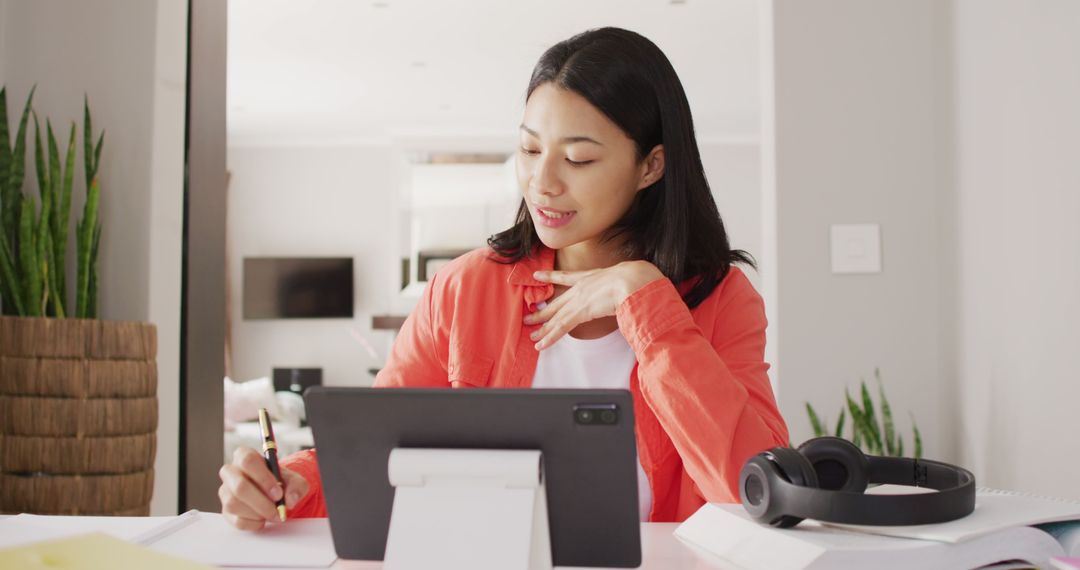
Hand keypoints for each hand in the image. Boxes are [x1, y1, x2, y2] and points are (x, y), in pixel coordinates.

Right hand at [218, 446, 309, 529]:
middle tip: (277, 509)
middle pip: (239, 486)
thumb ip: (297, 486)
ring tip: (272, 513)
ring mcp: (225, 491)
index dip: (263, 478)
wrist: (276, 496)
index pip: (248, 461)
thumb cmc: (280, 483)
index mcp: (245, 456)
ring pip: (235, 504)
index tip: (278, 493)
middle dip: (261, 502)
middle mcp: (231, 472)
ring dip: (258, 513)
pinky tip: (263, 519)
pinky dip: (254, 523)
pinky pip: (237, 520)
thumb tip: (290, 499)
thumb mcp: (295, 480)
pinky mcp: (226, 510)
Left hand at [523, 260, 663, 349]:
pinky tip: (542, 344)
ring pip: (556, 316)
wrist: (634, 279)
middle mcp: (581, 287)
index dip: (550, 277)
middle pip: (557, 302)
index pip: (566, 277)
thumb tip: (632, 292)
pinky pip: (561, 327)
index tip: (537, 276)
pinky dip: (550, 337)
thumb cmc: (636, 278)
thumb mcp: (627, 277)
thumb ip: (624, 287)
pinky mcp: (580, 312)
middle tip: (529, 317)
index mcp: (591, 276)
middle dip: (542, 311)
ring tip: (532, 336)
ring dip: (543, 328)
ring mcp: (579, 299)